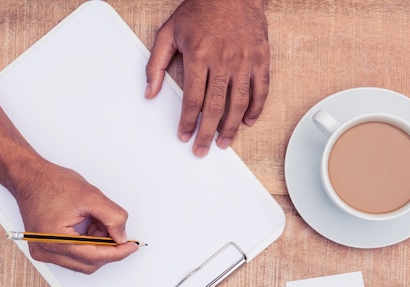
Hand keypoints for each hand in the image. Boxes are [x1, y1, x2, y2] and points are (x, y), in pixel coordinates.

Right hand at [12, 161, 138, 273]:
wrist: (29, 177)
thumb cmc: (50, 183)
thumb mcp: (90, 195)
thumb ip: (112, 217)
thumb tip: (122, 236)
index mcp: (54, 240)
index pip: (94, 257)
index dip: (117, 252)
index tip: (131, 246)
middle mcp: (45, 251)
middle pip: (89, 263)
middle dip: (106, 248)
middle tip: (116, 229)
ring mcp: (43, 252)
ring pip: (82, 261)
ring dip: (95, 245)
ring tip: (96, 221)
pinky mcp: (45, 248)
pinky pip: (73, 255)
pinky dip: (85, 244)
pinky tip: (87, 226)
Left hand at [145, 0, 269, 156]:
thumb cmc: (200, 9)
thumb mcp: (168, 33)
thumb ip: (155, 64)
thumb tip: (149, 92)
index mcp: (198, 56)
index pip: (192, 100)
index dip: (187, 122)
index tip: (183, 135)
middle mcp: (223, 61)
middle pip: (214, 108)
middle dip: (206, 133)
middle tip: (202, 149)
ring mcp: (244, 60)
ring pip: (238, 103)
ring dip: (230, 128)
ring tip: (223, 143)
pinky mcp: (260, 58)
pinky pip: (260, 89)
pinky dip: (255, 108)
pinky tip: (247, 122)